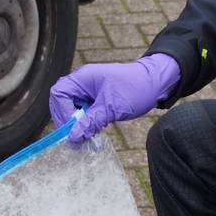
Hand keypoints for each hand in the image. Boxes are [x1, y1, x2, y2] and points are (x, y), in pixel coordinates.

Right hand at [48, 53, 180, 143]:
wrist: (157, 83)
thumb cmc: (135, 89)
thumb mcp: (111, 108)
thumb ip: (90, 122)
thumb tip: (72, 137)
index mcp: (83, 78)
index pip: (59, 94)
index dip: (62, 113)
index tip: (73, 128)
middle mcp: (83, 81)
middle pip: (62, 101)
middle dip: (67, 120)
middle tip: (76, 136)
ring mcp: (89, 89)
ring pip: (73, 107)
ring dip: (77, 122)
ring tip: (86, 137)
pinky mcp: (97, 97)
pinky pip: (84, 110)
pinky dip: (86, 121)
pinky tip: (93, 131)